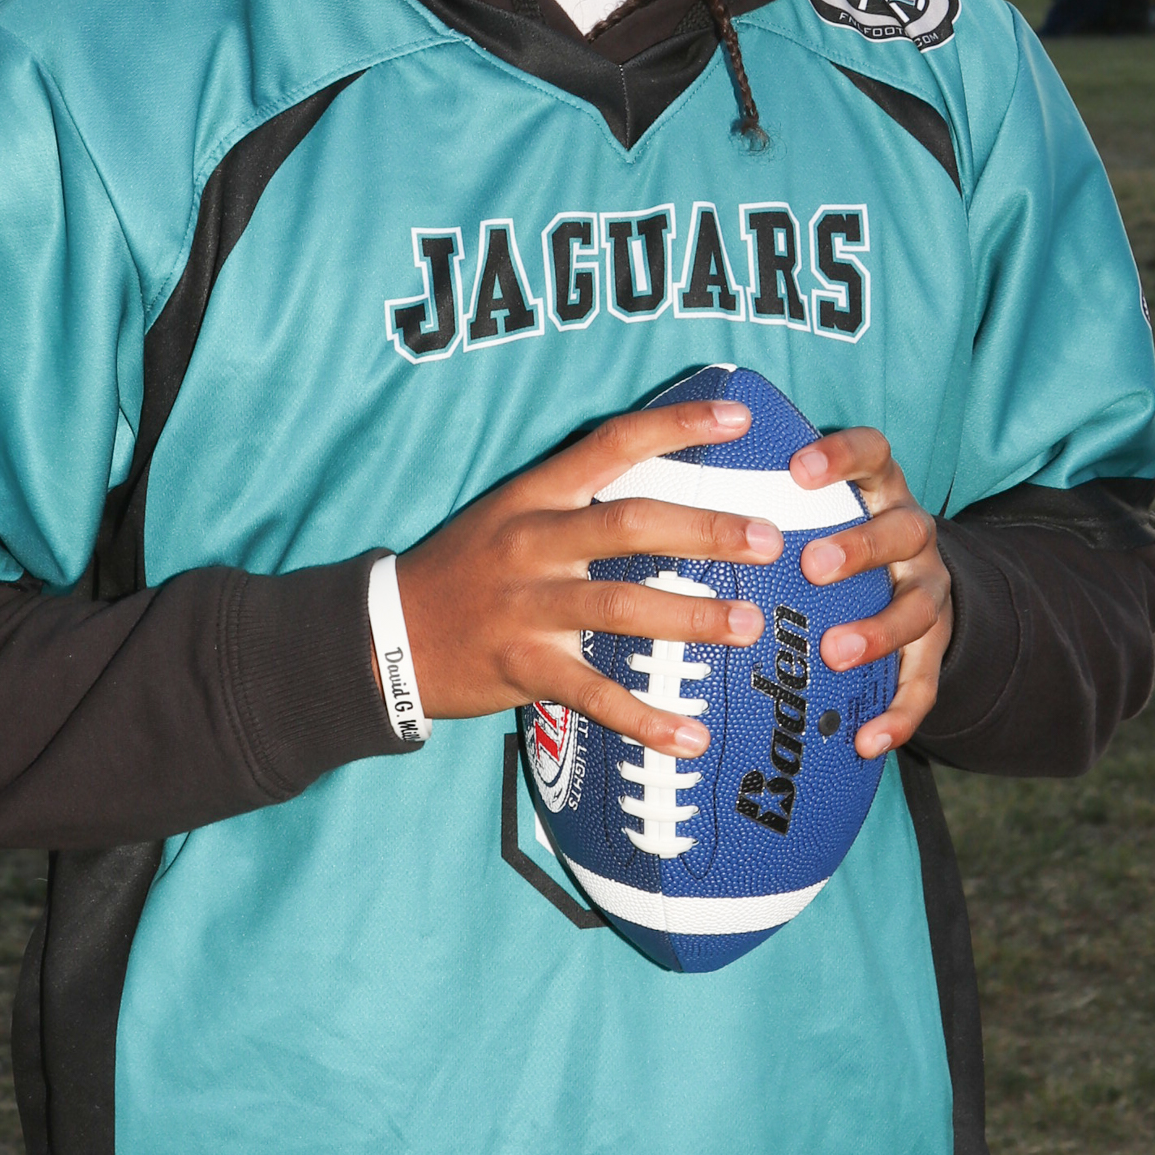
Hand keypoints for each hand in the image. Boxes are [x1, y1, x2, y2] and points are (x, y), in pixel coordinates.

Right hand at [395, 399, 781, 756]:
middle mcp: (533, 542)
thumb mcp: (511, 513)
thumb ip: (578, 500)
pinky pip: (595, 696)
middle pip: (631, 523)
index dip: (678, 425)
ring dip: (692, 618)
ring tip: (749, 627)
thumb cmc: (465, 569)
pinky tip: (693, 736)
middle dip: (706, 530)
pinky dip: (646, 720)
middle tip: (769, 539)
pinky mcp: (524, 667)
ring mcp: (528, 606)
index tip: (740, 418)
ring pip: (622, 607)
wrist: (385, 633)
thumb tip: (668, 492)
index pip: (613, 443)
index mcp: (536, 494)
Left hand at [787, 427, 951, 759]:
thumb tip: (662, 489)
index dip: (841, 457)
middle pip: (903, 529)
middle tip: (811, 565)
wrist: (907, 582)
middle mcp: (911, 532)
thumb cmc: (829, 538)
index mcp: (878, 489)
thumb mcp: (810, 508)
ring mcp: (928, 589)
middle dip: (859, 546)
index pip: (872, 452)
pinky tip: (865, 741)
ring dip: (879, 630)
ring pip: (920, 606)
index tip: (797, 470)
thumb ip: (760, 499)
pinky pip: (925, 683)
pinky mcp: (934, 646)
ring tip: (835, 652)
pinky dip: (897, 714)